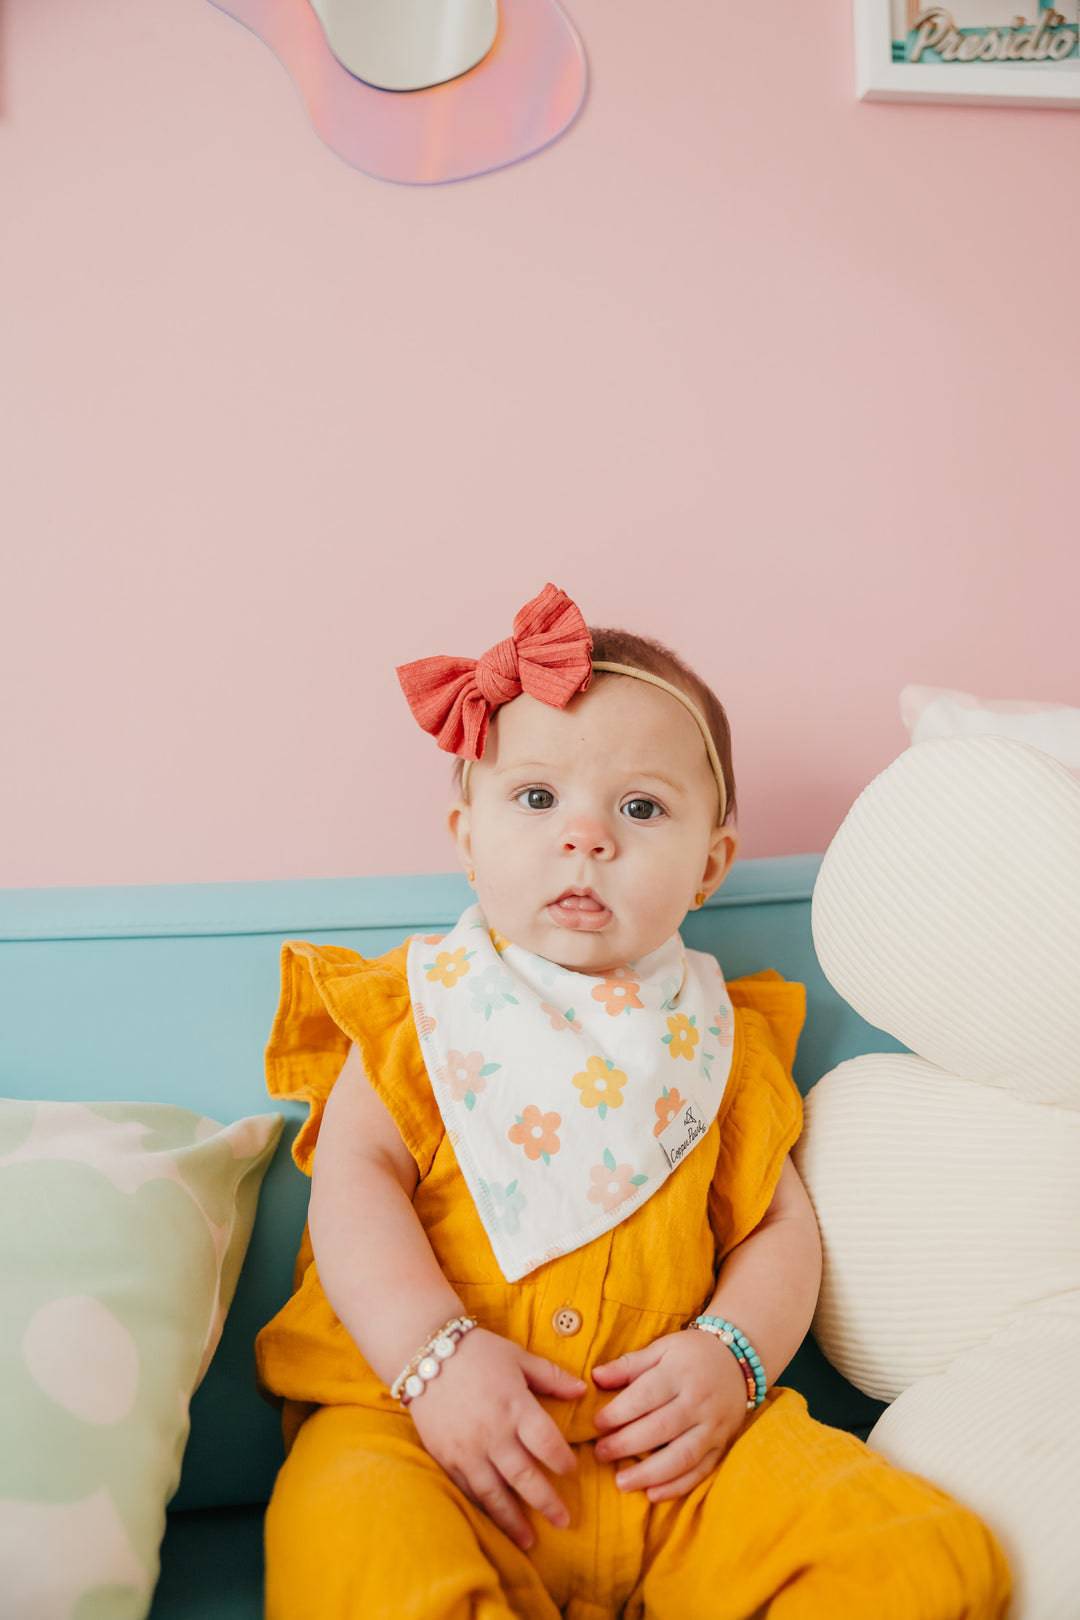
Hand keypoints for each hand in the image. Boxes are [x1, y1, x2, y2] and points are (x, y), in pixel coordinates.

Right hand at [406, 1327, 585, 1551]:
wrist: (426, 1354)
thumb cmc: (478, 1352)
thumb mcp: (519, 1358)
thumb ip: (551, 1377)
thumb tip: (583, 1390)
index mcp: (515, 1406)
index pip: (547, 1444)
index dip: (563, 1461)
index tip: (573, 1471)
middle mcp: (493, 1433)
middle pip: (525, 1476)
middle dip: (547, 1502)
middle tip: (564, 1521)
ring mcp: (468, 1449)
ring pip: (495, 1492)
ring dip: (514, 1519)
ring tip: (531, 1541)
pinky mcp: (447, 1457)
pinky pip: (468, 1489)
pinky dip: (484, 1509)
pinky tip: (495, 1523)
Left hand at [591, 1329, 749, 1501]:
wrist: (740, 1360)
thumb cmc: (692, 1353)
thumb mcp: (662, 1348)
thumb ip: (629, 1364)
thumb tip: (596, 1377)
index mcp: (680, 1372)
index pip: (646, 1395)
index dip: (619, 1412)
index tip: (597, 1424)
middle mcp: (698, 1401)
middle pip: (661, 1428)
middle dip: (626, 1444)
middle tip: (600, 1453)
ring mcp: (713, 1426)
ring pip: (681, 1456)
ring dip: (649, 1473)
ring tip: (621, 1482)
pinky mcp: (722, 1445)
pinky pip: (701, 1471)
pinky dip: (677, 1486)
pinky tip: (652, 1494)